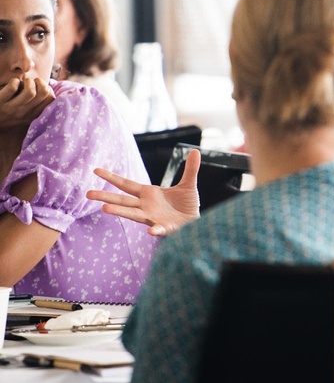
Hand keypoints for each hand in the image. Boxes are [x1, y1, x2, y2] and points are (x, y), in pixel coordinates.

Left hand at [0, 76, 54, 131]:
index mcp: (32, 116)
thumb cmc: (5, 116)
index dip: (49, 89)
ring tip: (24, 81)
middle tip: (33, 81)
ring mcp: (12, 108)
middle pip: (44, 93)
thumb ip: (34, 107)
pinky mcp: (0, 102)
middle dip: (40, 82)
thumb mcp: (23, 116)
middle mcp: (24, 113)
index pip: (51, 100)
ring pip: (30, 91)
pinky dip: (14, 81)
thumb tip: (47, 90)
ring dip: (28, 81)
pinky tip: (12, 83)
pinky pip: (12, 87)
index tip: (40, 87)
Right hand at [86, 149, 201, 235]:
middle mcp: (146, 206)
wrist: (196, 221)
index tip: (96, 170)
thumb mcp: (189, 184)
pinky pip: (158, 230)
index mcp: (149, 193)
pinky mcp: (166, 229)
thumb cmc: (187, 204)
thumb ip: (190, 169)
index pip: (126, 184)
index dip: (112, 177)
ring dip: (120, 212)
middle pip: (122, 200)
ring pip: (133, 215)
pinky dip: (155, 231)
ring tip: (105, 208)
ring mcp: (153, 218)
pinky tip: (151, 231)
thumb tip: (196, 151)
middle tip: (88, 194)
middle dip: (106, 197)